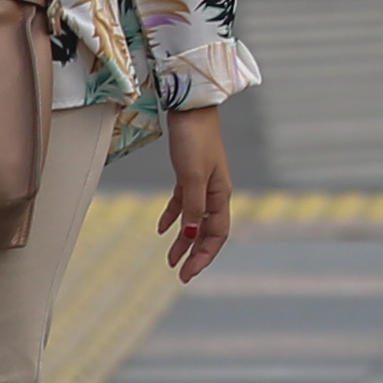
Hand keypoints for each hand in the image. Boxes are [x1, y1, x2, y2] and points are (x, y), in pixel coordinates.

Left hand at [159, 108, 232, 279]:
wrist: (190, 108)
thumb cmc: (195, 139)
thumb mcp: (192, 176)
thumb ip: (192, 207)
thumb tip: (188, 236)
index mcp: (220, 194)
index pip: (217, 234)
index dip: (204, 256)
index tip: (187, 274)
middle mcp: (214, 192)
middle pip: (207, 231)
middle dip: (194, 254)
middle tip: (180, 274)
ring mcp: (202, 182)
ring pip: (194, 219)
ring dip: (183, 240)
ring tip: (170, 258)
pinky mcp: (189, 173)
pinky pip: (183, 202)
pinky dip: (173, 216)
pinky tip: (162, 228)